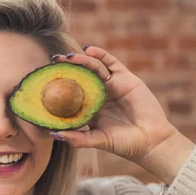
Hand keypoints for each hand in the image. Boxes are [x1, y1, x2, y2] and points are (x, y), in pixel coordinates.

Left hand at [50, 46, 186, 166]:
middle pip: (81, 76)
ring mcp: (112, 85)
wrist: (150, 141)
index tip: (45, 79)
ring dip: (82, 60)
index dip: (59, 84)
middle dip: (67, 67)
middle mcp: (99, 94)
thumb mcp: (97, 140)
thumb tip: (53, 134)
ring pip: (94, 68)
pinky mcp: (126, 79)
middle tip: (53, 60)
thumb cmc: (123, 144)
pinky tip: (89, 50)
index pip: (71, 92)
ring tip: (69, 57)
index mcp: (89, 107)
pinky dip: (101, 55)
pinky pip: (112, 63)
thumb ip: (77, 138)